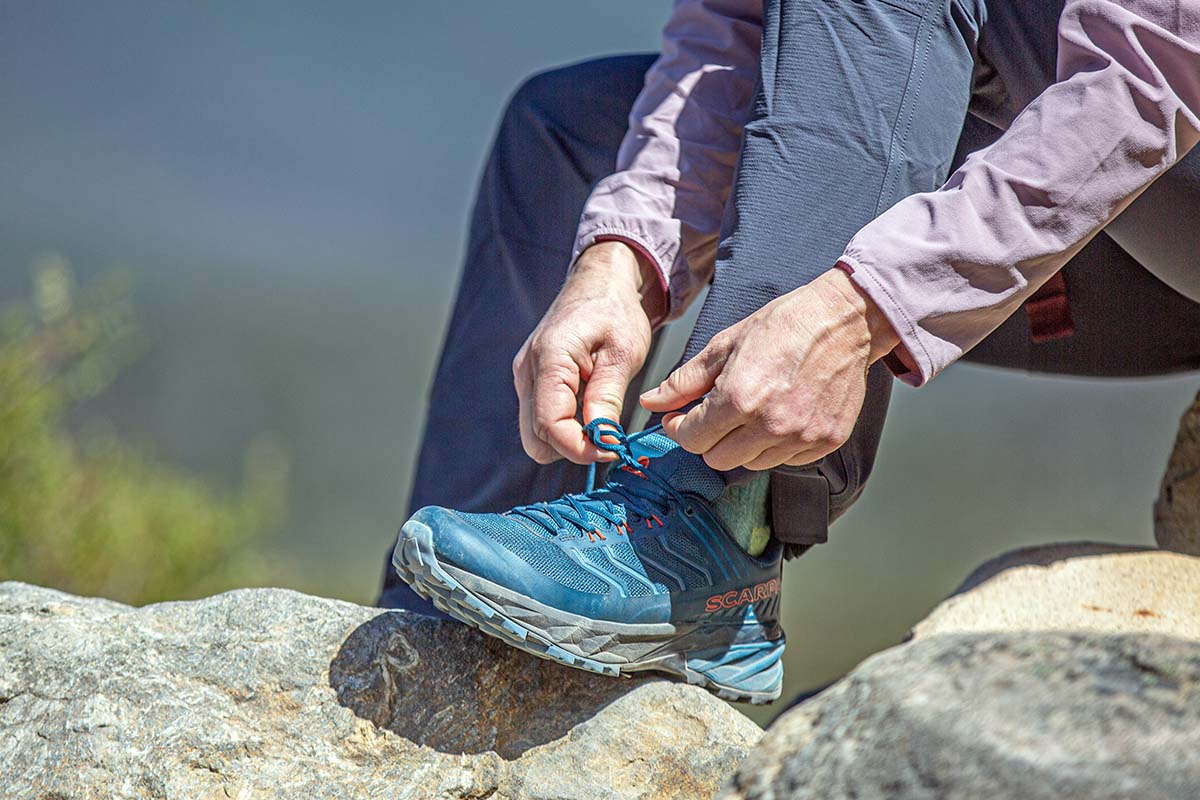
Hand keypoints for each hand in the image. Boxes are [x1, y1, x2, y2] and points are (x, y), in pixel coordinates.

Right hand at [513, 241, 662, 463]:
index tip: (614, 448)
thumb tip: (602, 439)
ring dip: (568, 439)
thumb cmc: (614, 310)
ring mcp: (525, 377)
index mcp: (549, 360)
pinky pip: (540, 418)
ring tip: (602, 419)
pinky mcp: (531, 381)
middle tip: (609, 437)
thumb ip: (607, 397)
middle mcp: (527, 372)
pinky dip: (564, 426)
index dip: (581, 448)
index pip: (551, 426)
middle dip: (572, 448)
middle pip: (536, 439)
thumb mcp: (623, 353)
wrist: (600, 282)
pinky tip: (589, 409)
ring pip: (535, 434)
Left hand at [640, 268, 898, 470]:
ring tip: (751, 411)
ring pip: (751, 464)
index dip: (680, 428)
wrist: (845, 321)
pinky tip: (779, 415)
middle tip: (714, 414)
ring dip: (742, 444)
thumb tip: (650, 401)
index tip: (680, 418)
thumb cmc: (785, 325)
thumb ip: (684, 380)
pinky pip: (785, 460)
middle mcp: (770, 425)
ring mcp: (801, 437)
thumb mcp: (725, 345)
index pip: (692, 440)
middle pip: (717, 459)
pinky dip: (775, 445)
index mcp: (739, 399)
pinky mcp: (825, 442)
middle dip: (708, 439)